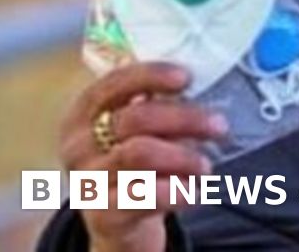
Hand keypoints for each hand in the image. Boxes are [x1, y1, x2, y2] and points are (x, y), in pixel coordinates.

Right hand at [58, 62, 227, 251]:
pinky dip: (175, 191)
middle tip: (219, 126)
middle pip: (135, 119)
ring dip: (183, 156)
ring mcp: (87, 180)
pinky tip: (194, 191)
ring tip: (206, 165)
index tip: (187, 77)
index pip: (114, 83)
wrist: (116, 222)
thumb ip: (158, 107)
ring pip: (139, 155)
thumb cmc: (134, 161)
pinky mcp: (102, 215)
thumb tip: (200, 87)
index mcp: (85, 114)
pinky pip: (143, 197)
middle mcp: (78, 145)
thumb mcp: (137, 131)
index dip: (151, 76)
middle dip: (184, 118)